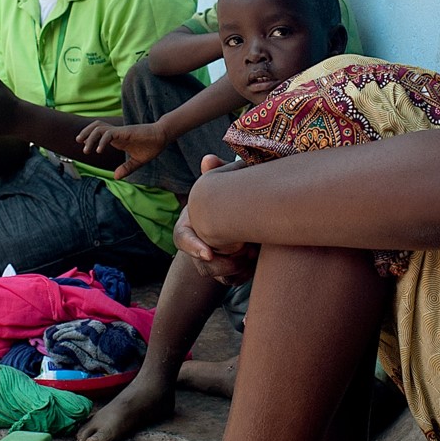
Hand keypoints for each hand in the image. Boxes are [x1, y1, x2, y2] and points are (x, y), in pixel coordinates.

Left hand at [76, 120, 168, 179]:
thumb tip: (115, 177)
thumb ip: (126, 168)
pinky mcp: (124, 132)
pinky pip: (109, 133)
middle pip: (96, 126)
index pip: (100, 132)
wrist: (162, 137)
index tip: (84, 145)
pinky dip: (102, 140)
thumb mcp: (137, 161)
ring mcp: (120, 131)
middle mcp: (116, 133)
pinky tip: (99, 150)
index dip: (90, 136)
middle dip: (85, 133)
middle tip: (78, 142)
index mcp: (118, 138)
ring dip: (90, 137)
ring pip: (99, 128)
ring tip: (86, 149)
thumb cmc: (151, 147)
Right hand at [174, 154, 255, 284]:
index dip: (193, 247)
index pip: (182, 239)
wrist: (232, 216)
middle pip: (203, 264)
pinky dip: (245, 275)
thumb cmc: (223, 198)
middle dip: (224, 262)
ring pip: (219, 276)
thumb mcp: (219, 185)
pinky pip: (232, 282)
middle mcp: (196, 246)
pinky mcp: (224, 273)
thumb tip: (208, 158)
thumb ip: (216, 173)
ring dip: (238, 268)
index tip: (208, 254)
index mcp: (189, 225)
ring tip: (254, 252)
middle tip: (246, 250)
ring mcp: (209, 263)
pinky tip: (257, 261)